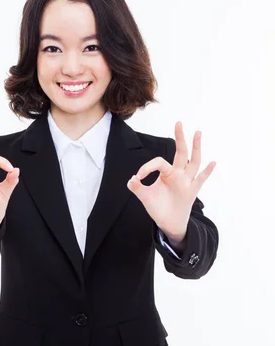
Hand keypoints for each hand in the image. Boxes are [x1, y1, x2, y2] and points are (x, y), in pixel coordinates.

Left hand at [127, 122, 215, 240]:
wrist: (168, 223)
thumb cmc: (158, 207)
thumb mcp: (145, 197)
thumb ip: (137, 187)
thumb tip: (131, 179)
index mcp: (167, 172)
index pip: (159, 162)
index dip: (147, 168)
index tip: (137, 178)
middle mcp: (179, 174)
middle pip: (181, 152)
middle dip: (179, 138)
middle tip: (178, 122)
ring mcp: (187, 181)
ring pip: (193, 162)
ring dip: (196, 147)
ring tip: (198, 132)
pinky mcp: (192, 192)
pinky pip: (200, 180)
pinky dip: (207, 172)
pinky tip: (212, 163)